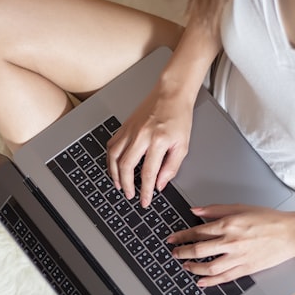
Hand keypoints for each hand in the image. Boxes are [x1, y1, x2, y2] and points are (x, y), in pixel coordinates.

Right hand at [106, 82, 193, 207]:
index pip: (148, 172)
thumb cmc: (179, 117)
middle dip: (126, 185)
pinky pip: (112, 145)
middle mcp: (141, 135)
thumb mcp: (183, 145)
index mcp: (158, 140)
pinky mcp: (124, 126)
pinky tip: (115, 166)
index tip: (145, 201)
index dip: (146, 190)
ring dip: (114, 174)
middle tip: (130, 194)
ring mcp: (130, 130)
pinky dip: (111, 159)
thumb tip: (160, 184)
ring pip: (114, 156)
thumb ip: (171, 167)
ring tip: (119, 184)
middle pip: (126, 166)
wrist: (171, 94)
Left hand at [168, 204, 294, 286]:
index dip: (182, 236)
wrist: (290, 233)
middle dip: (183, 252)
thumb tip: (196, 210)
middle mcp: (231, 241)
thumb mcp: (240, 207)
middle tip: (174, 253)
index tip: (172, 239)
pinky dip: (210, 281)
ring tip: (186, 266)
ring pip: (209, 267)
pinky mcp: (246, 268)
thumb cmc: (268, 219)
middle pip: (199, 250)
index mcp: (228, 224)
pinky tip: (201, 281)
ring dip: (194, 268)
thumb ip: (215, 209)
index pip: (198, 231)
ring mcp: (239, 257)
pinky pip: (224, 277)